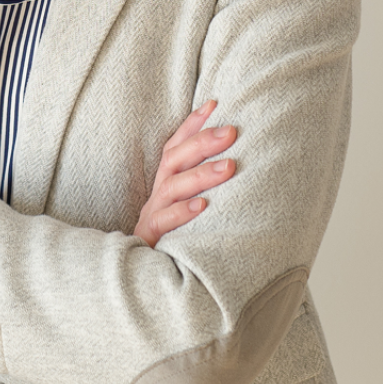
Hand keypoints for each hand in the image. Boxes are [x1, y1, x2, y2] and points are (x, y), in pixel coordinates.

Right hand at [134, 100, 235, 247]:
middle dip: (202, 142)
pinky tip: (203, 206)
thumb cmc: (174, 239)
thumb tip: (238, 163)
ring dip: (201, 175)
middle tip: (231, 132)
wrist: (144, 280)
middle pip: (174, 159)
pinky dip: (182, 212)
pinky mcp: (149, 238)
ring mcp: (152, 214)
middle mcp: (158, 193)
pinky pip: (164, 222)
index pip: (176, 145)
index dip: (193, 123)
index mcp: (166, 182)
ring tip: (229, 167)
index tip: (215, 103)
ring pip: (172, 187)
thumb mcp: (187, 207)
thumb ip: (203, 186)